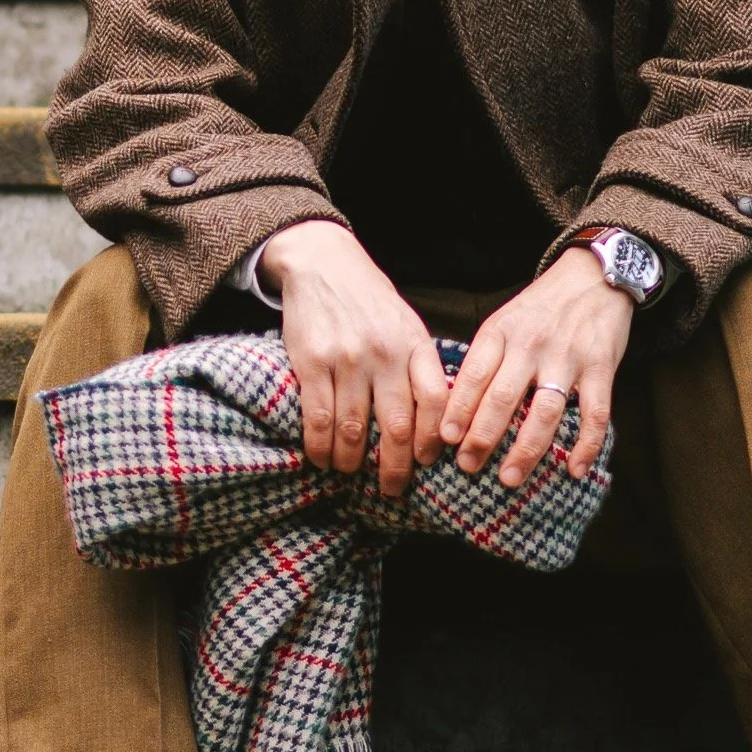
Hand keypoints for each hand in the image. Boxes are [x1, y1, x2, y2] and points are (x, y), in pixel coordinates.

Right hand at [261, 219, 449, 497]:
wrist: (322, 262)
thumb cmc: (369, 300)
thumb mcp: (407, 324)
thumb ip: (421, 366)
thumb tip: (439, 420)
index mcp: (414, 345)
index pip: (435, 402)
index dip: (432, 441)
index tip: (426, 463)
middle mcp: (384, 354)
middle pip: (395, 427)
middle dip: (394, 468)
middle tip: (391, 490)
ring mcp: (347, 358)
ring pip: (352, 429)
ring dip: (350, 462)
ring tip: (348, 474)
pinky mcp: (311, 361)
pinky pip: (317, 417)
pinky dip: (320, 447)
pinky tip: (321, 458)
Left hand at [441, 248, 631, 487]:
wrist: (592, 277)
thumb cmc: (539, 307)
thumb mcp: (503, 320)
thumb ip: (484, 357)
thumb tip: (456, 405)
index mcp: (500, 332)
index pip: (473, 376)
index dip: (458, 409)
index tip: (444, 438)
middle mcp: (531, 346)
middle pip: (503, 397)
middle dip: (483, 436)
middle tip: (467, 466)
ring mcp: (567, 358)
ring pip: (544, 411)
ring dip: (526, 449)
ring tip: (509, 477)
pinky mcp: (601, 368)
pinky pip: (595, 413)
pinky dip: (586, 445)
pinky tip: (574, 470)